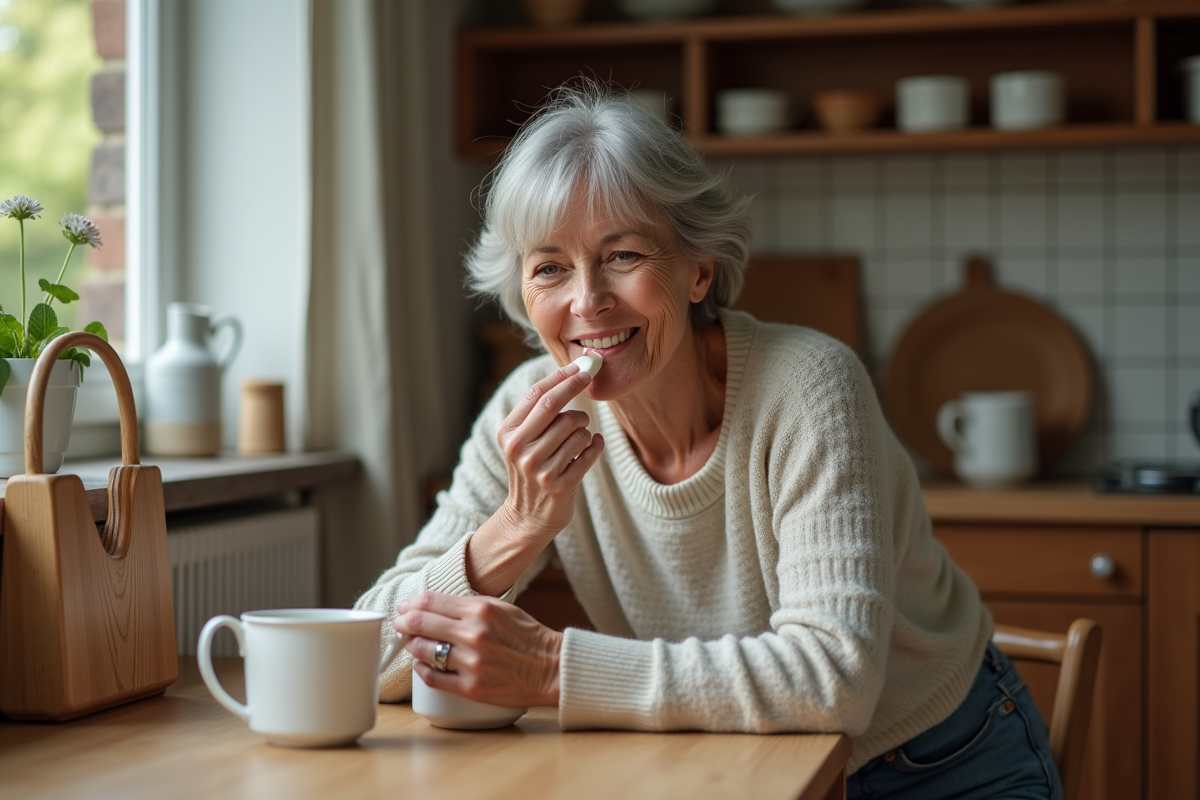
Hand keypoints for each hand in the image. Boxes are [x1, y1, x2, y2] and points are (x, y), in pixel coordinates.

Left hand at [396, 592, 562, 707]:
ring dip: (413, 646)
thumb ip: (470, 606)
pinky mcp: (471, 687)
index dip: (411, 604)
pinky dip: (422, 670)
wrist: (551, 668)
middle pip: (421, 623)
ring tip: (413, 644)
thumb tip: (436, 607)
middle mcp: (473, 634)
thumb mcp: (502, 608)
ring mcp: (470, 663)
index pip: (431, 601)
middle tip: (400, 625)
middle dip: (404, 623)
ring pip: (424, 651)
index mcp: (481, 610)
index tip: (405, 607)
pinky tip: (422, 665)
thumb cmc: (528, 637)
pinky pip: (433, 678)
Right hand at [495, 361, 603, 542]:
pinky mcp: (560, 485)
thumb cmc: (531, 469)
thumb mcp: (522, 441)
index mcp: (509, 434)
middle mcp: (521, 450)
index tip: (580, 366)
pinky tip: (594, 444)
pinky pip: (589, 452)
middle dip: (575, 387)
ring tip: (579, 437)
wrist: (528, 516)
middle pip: (555, 407)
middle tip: (590, 377)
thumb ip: (537, 413)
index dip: (561, 377)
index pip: (536, 395)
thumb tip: (569, 373)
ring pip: (576, 430)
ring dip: (585, 428)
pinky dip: (596, 444)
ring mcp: (540, 470)